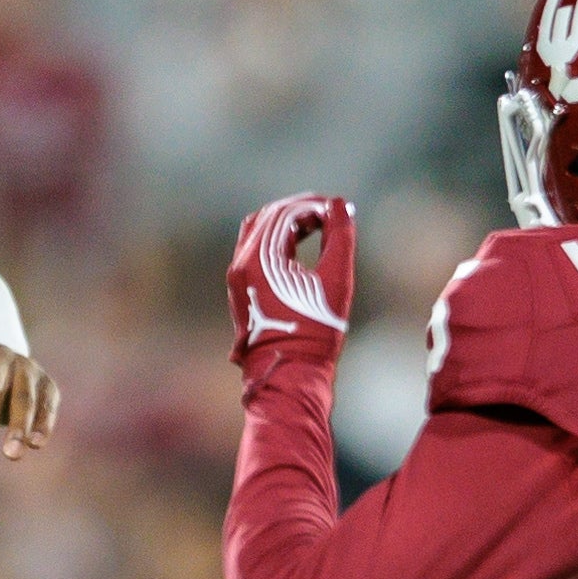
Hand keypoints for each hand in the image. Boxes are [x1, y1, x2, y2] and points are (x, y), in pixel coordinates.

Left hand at [229, 192, 353, 366]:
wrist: (288, 373)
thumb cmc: (315, 330)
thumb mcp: (336, 280)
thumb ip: (340, 237)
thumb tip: (340, 204)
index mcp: (260, 258)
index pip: (286, 213)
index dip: (314, 205)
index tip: (338, 209)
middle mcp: (241, 263)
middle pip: (268, 217)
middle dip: (300, 209)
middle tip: (328, 212)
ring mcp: (237, 276)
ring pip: (258, 232)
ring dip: (286, 223)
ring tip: (315, 225)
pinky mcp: (241, 289)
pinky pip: (255, 250)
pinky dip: (276, 240)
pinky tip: (298, 247)